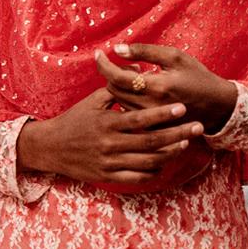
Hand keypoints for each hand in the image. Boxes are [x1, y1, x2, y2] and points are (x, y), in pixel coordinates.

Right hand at [16, 89, 203, 185]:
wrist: (50, 147)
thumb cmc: (74, 120)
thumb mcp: (92, 101)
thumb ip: (116, 88)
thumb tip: (139, 71)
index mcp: (107, 123)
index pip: (140, 119)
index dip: (162, 114)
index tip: (182, 108)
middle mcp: (110, 144)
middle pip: (151, 142)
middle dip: (177, 134)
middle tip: (197, 127)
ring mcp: (110, 162)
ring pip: (148, 161)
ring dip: (170, 153)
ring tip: (185, 143)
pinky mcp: (108, 175)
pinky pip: (137, 177)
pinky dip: (153, 171)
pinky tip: (165, 162)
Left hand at [95, 43, 239, 133]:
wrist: (217, 106)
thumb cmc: (196, 76)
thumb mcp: (175, 57)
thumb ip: (145, 51)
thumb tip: (117, 48)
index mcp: (157, 86)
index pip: (117, 77)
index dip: (104, 64)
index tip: (98, 54)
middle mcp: (150, 106)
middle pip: (113, 90)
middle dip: (114, 75)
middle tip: (132, 67)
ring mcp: (150, 121)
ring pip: (119, 102)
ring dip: (122, 88)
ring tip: (141, 79)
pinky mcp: (151, 129)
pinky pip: (128, 113)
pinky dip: (129, 100)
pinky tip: (142, 93)